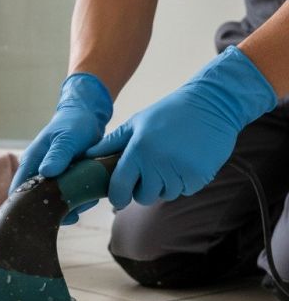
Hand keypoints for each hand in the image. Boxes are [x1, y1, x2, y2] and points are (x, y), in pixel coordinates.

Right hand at [9, 72, 112, 223]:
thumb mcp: (67, 138)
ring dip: (70, 207)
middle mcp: (37, 174)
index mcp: (30, 163)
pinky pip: (68, 200)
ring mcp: (51, 180)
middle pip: (36, 202)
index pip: (17, 191)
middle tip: (72, 211)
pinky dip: (79, 202)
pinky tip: (90, 197)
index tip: (41, 216)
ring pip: (54, 204)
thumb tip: (46, 172)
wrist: (87, 118)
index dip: (23, 207)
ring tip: (86, 199)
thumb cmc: (73, 124)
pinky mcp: (64, 183)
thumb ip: (58, 155)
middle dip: (53, 210)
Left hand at [87, 46, 277, 209]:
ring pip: (165, 195)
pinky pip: (186, 190)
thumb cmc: (170, 112)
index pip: (120, 187)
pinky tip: (186, 162)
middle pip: (143, 197)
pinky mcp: (200, 175)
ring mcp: (180, 171)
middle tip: (150, 172)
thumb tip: (88, 155)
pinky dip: (184, 182)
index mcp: (138, 151)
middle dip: (143, 189)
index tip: (118, 197)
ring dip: (165, 185)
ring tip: (170, 162)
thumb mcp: (137, 122)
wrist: (214, 103)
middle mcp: (158, 163)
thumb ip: (112, 143)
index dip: (117, 196)